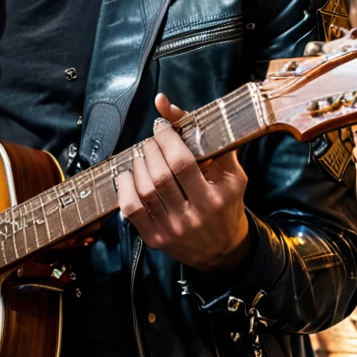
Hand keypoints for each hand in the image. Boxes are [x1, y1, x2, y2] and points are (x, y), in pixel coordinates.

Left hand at [116, 94, 250, 274]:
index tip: (162, 126)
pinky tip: (130, 175)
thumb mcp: (231, 174)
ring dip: (138, 164)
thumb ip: (208, 139)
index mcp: (216, 198)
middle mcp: (194, 216)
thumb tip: (167, 105)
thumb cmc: (227, 204)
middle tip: (152, 140)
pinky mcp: (156, 239)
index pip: (183, 162)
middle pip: (160, 175)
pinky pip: (131, 210)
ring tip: (143, 155)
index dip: (166, 139)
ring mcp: (173, 230)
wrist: (224, 251)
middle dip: (151, 149)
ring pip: (144, 190)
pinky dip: (125, 187)